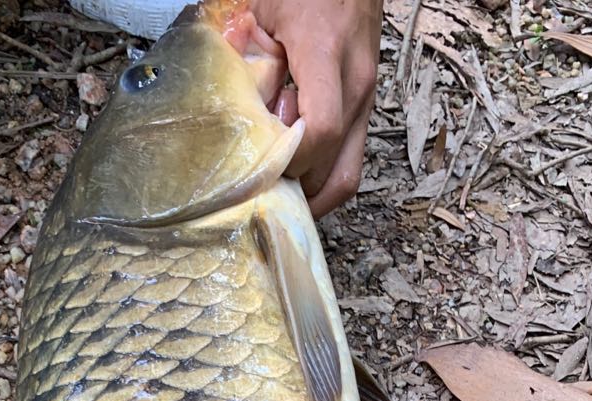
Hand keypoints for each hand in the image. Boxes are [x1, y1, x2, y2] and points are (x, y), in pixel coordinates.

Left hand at [254, 0, 382, 216]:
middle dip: (295, 185)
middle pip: (331, 167)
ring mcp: (366, 98)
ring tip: (280, 186)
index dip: (292, 160)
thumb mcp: (261, 7)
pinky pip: (349, 162)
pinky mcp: (366, 108)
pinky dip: (322, 177)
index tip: (264, 164)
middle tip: (262, 183)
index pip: (321, 131)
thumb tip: (226, 106)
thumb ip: (242, 53)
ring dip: (312, 192)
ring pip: (347, 175)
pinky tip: (296, 171)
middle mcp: (354, 82)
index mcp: (325, 52)